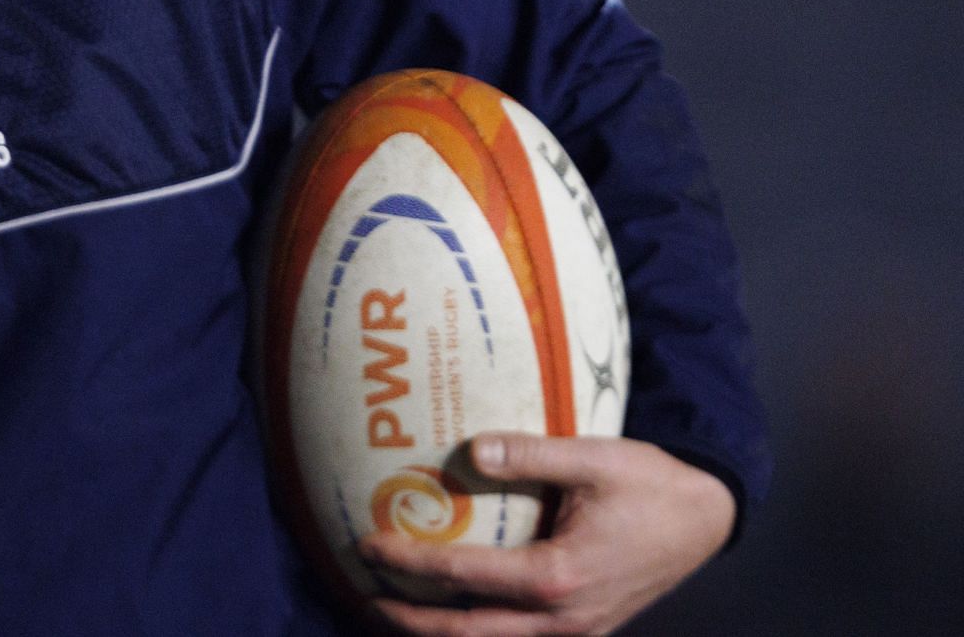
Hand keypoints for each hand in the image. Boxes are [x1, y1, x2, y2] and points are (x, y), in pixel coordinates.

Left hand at [356, 433, 735, 635]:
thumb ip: (530, 453)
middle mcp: (563, 618)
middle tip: (362, 595)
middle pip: (467, 631)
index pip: (463, 575)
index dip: (409, 563)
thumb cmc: (650, 483)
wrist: (706, 519)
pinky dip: (481, 631)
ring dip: (442, 633)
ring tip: (396, 611)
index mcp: (557, 576)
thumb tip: (470, 450)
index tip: (366, 544)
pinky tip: (457, 610)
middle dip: (410, 621)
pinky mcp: (585, 630)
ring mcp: (577, 632)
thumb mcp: (593, 457)